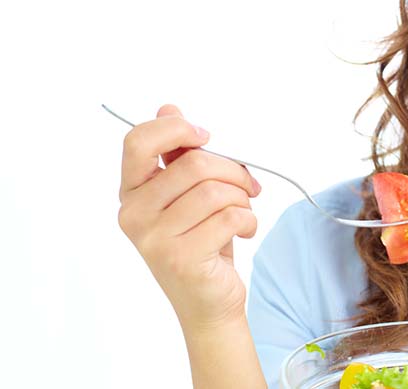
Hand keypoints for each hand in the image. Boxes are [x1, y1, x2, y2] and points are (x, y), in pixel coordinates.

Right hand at [117, 104, 260, 329]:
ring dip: (243, 198)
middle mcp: (134, 214)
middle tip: (248, 185)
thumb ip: (179, 155)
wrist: (208, 301)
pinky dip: (249, 220)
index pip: (138, 143)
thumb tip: (168, 108)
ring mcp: (154, 238)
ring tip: (243, 212)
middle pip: (194, 164)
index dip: (176, 130)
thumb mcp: (190, 195)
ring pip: (216, 191)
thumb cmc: (202, 241)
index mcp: (132, 192)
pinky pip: (230, 217)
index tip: (206, 136)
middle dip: (233, 171)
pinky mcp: (181, 258)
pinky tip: (244, 231)